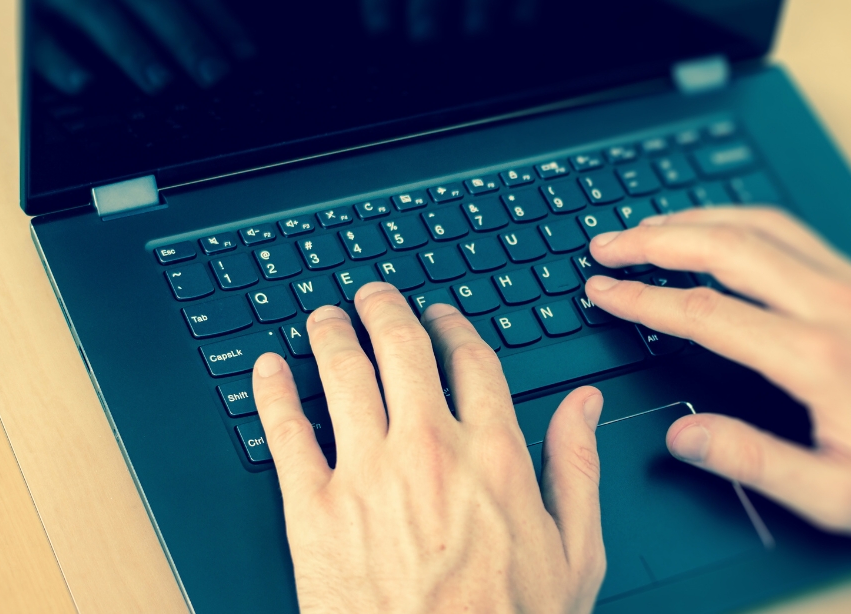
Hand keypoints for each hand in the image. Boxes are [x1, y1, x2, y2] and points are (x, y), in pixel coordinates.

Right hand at [31, 0, 253, 93]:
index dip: (214, 11)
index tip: (244, 52)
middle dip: (182, 32)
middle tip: (212, 75)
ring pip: (92, 5)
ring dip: (130, 46)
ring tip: (161, 84)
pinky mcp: (3, 2)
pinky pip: (29, 30)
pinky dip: (57, 57)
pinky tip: (83, 85)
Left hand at [252, 283, 605, 612]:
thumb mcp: (574, 554)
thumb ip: (577, 469)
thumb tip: (583, 408)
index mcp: (492, 456)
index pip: (470, 361)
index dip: (452, 326)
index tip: (441, 316)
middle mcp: (426, 450)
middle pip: (400, 348)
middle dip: (385, 309)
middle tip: (374, 295)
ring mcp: (366, 475)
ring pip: (342, 373)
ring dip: (331, 333)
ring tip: (325, 318)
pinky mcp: (314, 509)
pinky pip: (285, 431)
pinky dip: (272, 390)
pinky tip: (268, 368)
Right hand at [586, 206, 850, 546]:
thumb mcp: (846, 499)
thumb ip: (756, 463)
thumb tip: (684, 436)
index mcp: (820, 359)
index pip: (706, 312)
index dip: (642, 300)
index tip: (604, 293)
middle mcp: (837, 307)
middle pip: (727, 247)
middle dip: (654, 240)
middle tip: (607, 245)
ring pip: (760, 225)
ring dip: (694, 220)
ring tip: (646, 228)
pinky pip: (791, 230)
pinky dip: (738, 220)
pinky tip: (718, 229)